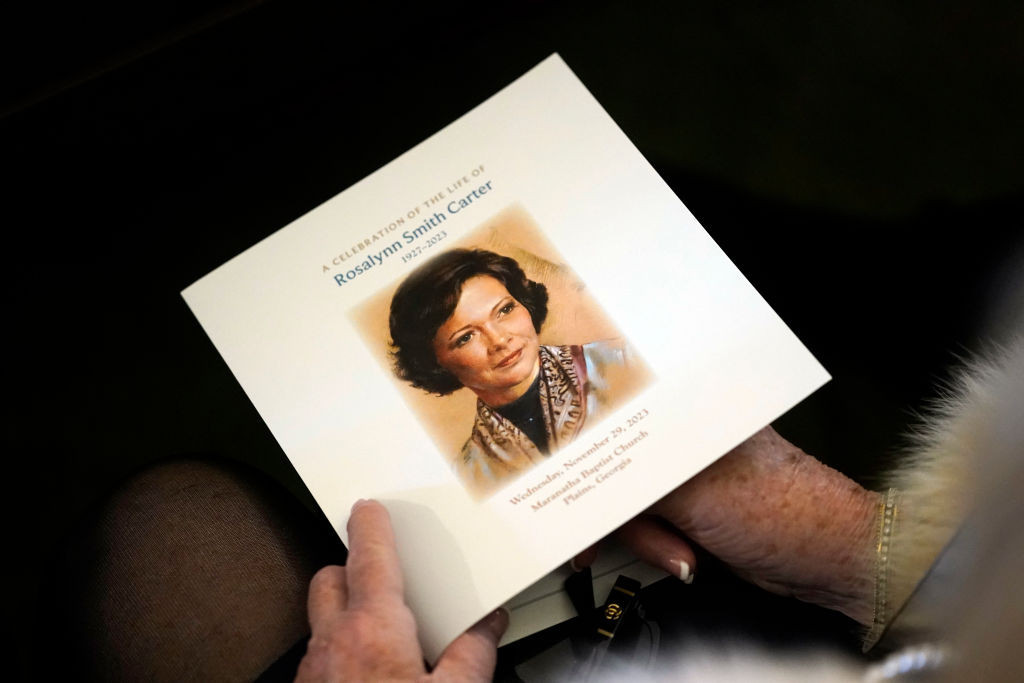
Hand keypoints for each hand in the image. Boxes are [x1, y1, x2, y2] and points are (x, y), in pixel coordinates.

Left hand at [296, 499, 507, 681]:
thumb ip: (472, 655)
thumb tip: (487, 628)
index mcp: (374, 631)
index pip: (370, 558)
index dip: (371, 526)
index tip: (370, 509)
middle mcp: (333, 644)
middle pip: (330, 580)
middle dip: (351, 571)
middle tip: (382, 578)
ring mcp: (312, 671)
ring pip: (320, 622)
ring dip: (344, 617)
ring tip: (380, 634)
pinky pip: (317, 657)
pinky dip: (339, 652)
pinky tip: (366, 671)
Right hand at [577, 427, 879, 623]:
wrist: (829, 559)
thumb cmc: (782, 507)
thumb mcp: (692, 490)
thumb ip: (632, 483)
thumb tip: (582, 480)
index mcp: (685, 409)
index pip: (614, 420)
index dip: (583, 451)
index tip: (559, 481)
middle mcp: (683, 436)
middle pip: (616, 465)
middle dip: (615, 509)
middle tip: (589, 535)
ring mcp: (688, 474)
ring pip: (631, 500)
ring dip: (645, 536)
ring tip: (676, 552)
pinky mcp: (692, 508)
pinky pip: (650, 523)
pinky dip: (657, 545)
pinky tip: (679, 557)